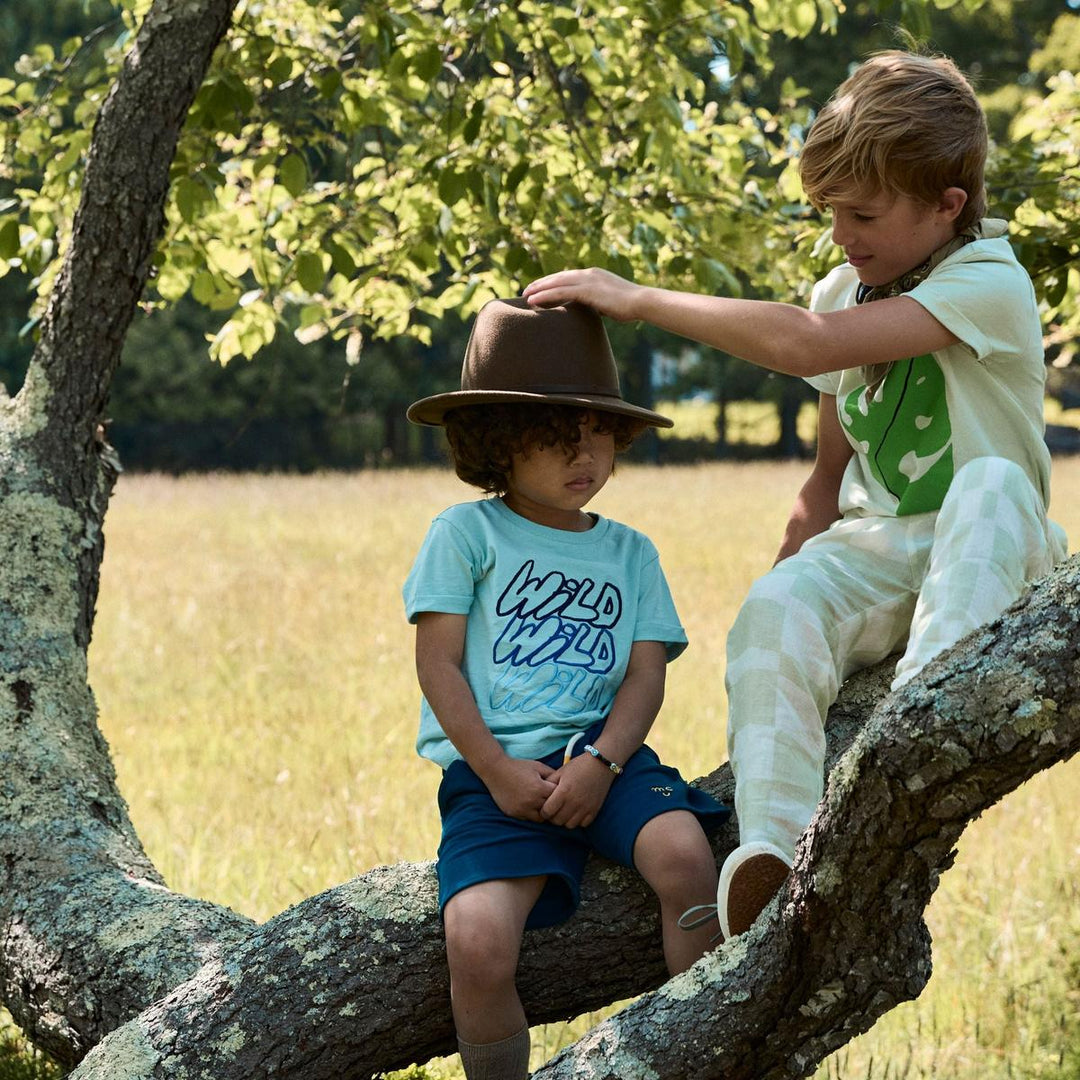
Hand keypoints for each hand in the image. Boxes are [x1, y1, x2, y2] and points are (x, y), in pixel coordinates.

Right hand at [482, 757, 557, 822]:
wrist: (495, 770)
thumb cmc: (518, 766)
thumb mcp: (537, 766)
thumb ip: (552, 774)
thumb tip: (565, 782)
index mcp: (539, 788)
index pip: (558, 797)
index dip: (559, 794)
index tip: (559, 791)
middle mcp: (531, 801)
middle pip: (551, 809)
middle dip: (553, 804)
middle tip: (552, 800)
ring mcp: (522, 809)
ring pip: (540, 818)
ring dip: (543, 812)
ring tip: (541, 803)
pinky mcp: (514, 813)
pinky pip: (528, 818)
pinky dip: (531, 813)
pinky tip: (530, 805)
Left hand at [522, 267, 645, 322]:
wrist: (641, 302)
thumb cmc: (629, 306)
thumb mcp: (609, 302)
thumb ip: (597, 303)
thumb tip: (592, 310)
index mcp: (594, 275)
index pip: (568, 277)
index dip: (552, 282)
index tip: (539, 288)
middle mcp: (589, 274)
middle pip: (559, 277)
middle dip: (541, 283)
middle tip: (526, 290)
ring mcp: (588, 280)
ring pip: (557, 283)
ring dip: (539, 289)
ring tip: (524, 296)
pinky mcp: (587, 290)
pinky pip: (561, 292)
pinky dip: (545, 296)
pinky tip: (533, 301)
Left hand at [540, 753, 614, 828]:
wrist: (600, 765)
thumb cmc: (578, 766)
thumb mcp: (561, 771)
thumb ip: (549, 783)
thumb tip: (539, 794)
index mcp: (563, 792)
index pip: (547, 812)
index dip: (543, 812)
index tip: (545, 808)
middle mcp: (574, 802)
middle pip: (557, 821)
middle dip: (553, 817)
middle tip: (554, 810)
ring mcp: (585, 808)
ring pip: (569, 825)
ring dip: (565, 820)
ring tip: (565, 811)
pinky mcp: (594, 810)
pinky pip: (583, 824)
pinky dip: (578, 821)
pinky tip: (576, 812)